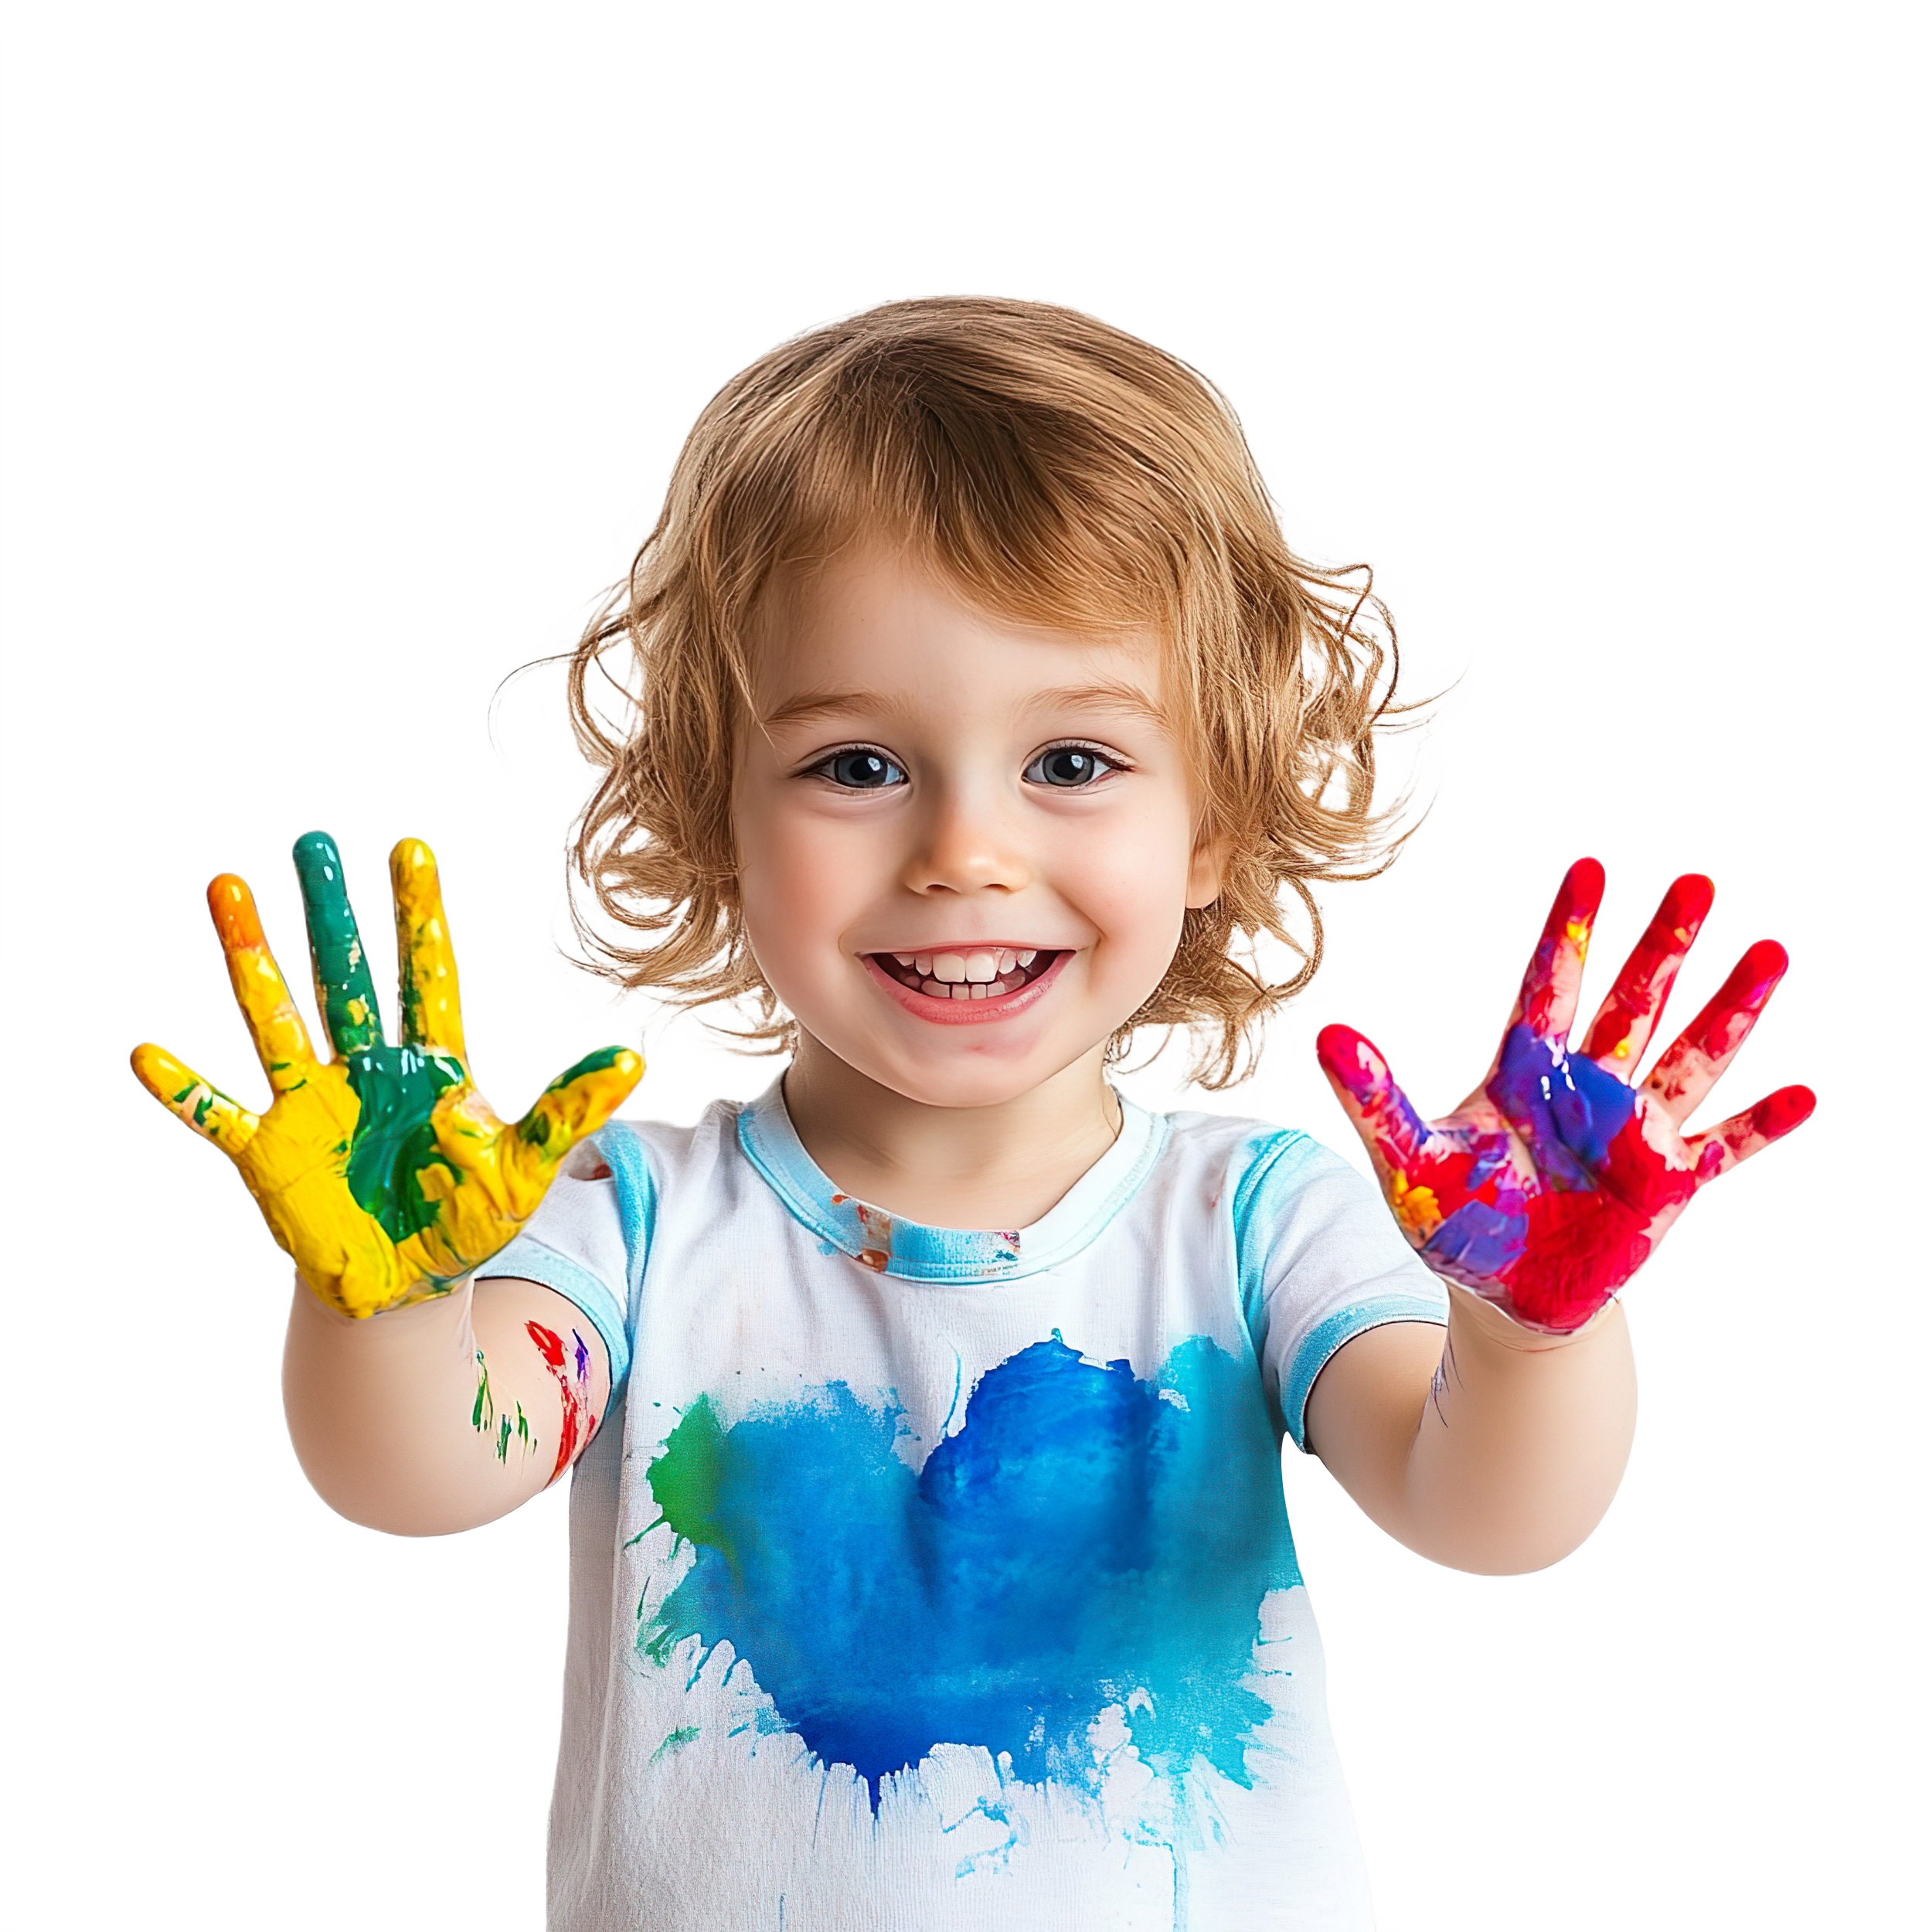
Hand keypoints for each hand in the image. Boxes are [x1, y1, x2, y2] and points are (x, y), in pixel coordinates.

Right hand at [132, 831, 641, 1318]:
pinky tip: (147, 1051)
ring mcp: (313, 1106)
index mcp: (432, 1065)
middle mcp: (367, 1069)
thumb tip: (632, 1062)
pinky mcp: (270, 1156)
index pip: (426, 974)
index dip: (418, 916)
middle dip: (329, 912)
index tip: (409, 847)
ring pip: (278, 1019)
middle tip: (309, 839)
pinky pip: (219, 1116)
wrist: (409, 1288)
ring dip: (249, 959)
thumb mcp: (525, 1167)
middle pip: (345, 977)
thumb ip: (568, 1111)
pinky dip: (185, 1089)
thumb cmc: (469, 1218)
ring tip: (225, 888)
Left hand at [1316, 858, 1816, 1333]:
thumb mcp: (1407, 1162)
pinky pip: (1723, 1147)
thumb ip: (1374, 1099)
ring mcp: (1634, 1133)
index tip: (1590, 866)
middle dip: (1663, 947)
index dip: (1570, 929)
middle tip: (1698, 884)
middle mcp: (1588, 1089)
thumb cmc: (1455, 1220)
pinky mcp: (1668, 1184)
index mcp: (1525, 1073)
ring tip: (1772, 953)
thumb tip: (1325, 1033)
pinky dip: (1761, 1125)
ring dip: (1729, 1011)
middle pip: (1633, 1004)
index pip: (1550, 985)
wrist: (1503, 1294)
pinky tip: (1803, 1093)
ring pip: (1690, 1058)